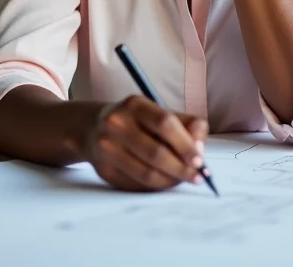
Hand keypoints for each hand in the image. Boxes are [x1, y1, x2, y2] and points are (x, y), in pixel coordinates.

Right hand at [84, 96, 207, 191]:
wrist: (93, 128)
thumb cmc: (137, 121)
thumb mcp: (160, 112)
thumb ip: (187, 125)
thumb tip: (199, 148)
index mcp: (135, 105)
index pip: (164, 124)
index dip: (185, 144)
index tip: (199, 160)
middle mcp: (117, 123)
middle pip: (156, 152)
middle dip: (181, 168)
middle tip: (197, 177)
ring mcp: (107, 148)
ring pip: (146, 173)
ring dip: (170, 181)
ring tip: (183, 180)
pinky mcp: (103, 170)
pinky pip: (135, 185)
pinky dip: (155, 187)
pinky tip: (164, 182)